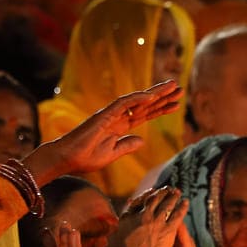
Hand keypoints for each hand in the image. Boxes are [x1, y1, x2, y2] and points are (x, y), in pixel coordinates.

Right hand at [24, 80, 183, 183]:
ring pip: (137, 100)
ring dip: (155, 93)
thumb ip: (127, 145)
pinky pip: (123, 104)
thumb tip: (142, 140)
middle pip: (144, 105)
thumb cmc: (85, 158)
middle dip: (163, 97)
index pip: (144, 115)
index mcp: (119, 127)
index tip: (176, 105)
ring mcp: (111, 114)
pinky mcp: (103, 115)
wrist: (67, 159)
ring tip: (172, 86)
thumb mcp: (113, 154)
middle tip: (180, 89)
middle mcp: (117, 118)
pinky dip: (137, 99)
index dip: (160, 109)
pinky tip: (152, 96)